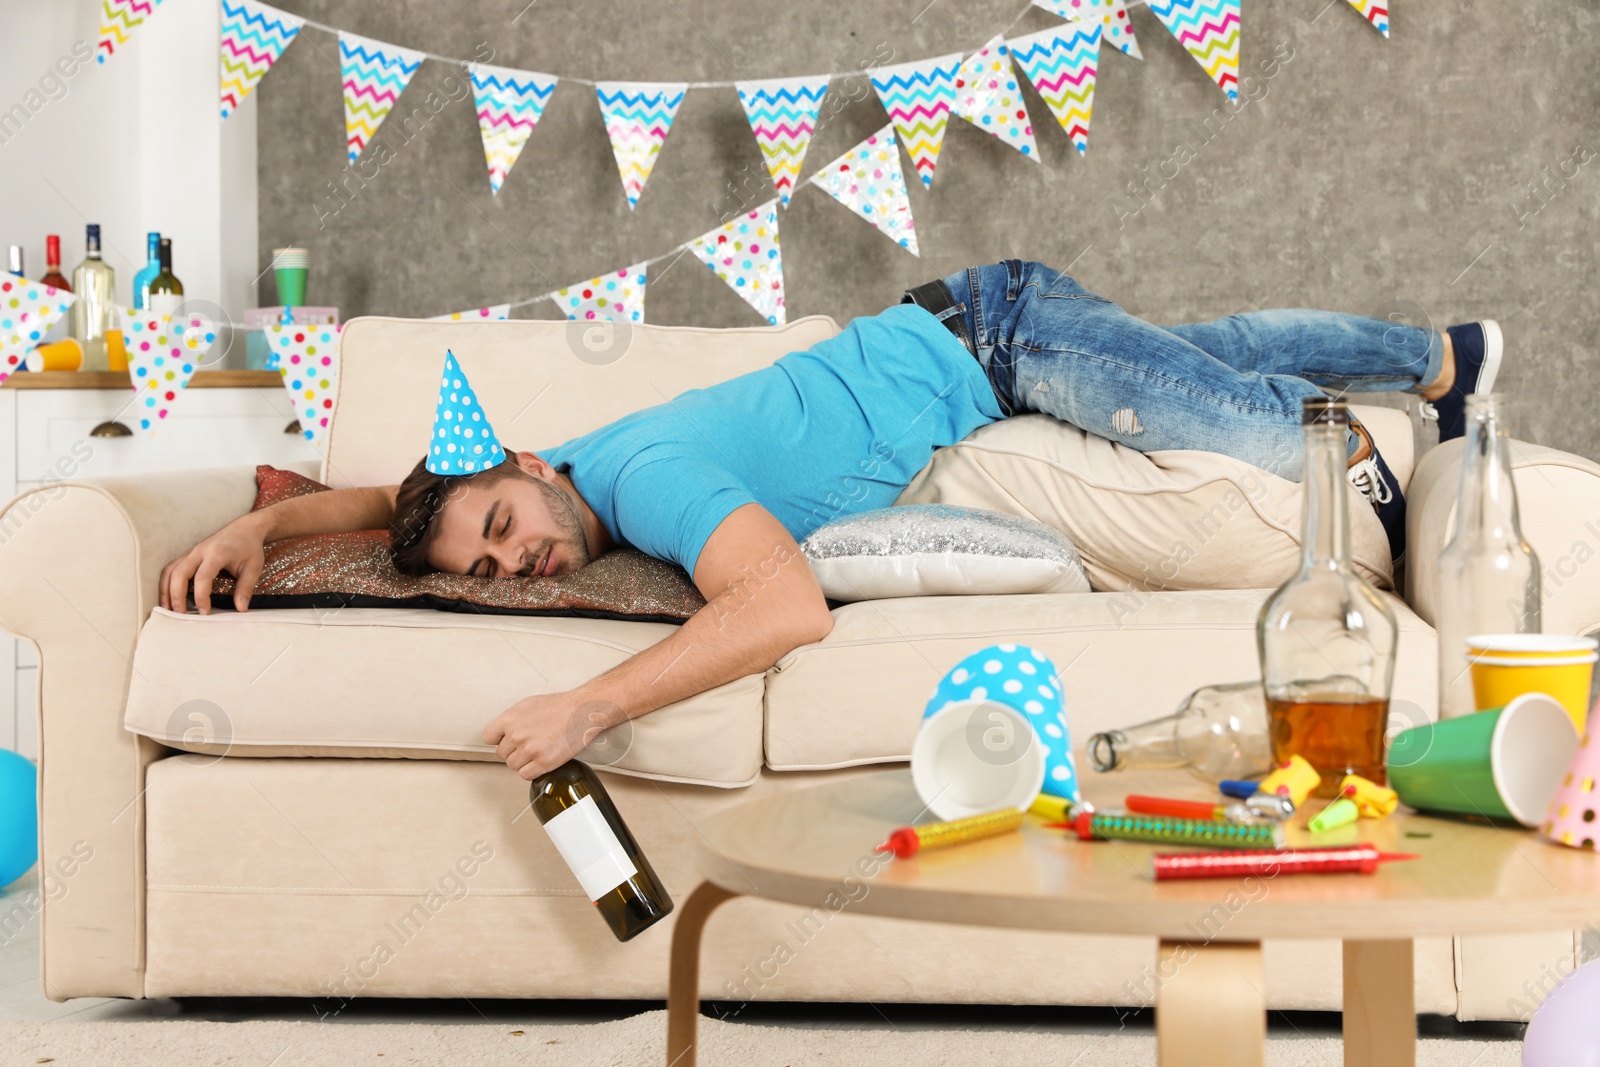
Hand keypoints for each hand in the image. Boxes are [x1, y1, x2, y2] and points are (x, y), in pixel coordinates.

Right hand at [159, 513, 269, 614]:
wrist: (245, 529)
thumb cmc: (249, 548)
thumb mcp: (253, 568)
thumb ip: (245, 588)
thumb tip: (241, 609)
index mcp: (217, 553)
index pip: (202, 577)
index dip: (201, 597)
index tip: (205, 612)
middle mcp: (200, 551)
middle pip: (179, 573)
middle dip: (176, 595)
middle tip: (180, 615)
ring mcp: (191, 551)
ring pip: (170, 570)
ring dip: (166, 590)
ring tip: (168, 609)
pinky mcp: (188, 554)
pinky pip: (171, 568)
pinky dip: (167, 583)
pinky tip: (169, 597)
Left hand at [484, 692, 618, 780]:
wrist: (581, 711)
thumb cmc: (559, 706)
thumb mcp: (528, 705)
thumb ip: (512, 719)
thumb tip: (502, 732)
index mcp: (510, 719)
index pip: (489, 738)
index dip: (499, 740)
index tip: (506, 741)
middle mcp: (517, 735)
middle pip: (502, 753)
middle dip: (513, 750)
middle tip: (528, 744)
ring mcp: (530, 750)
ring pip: (513, 765)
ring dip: (522, 762)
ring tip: (535, 752)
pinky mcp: (544, 762)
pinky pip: (526, 775)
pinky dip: (531, 771)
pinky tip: (539, 761)